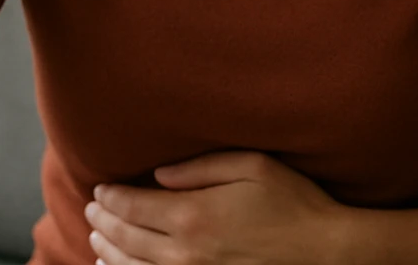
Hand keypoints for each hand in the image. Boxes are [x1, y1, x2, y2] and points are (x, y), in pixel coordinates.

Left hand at [86, 151, 347, 264]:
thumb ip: (201, 166)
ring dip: (108, 251)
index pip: (133, 205)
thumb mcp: (253, 165)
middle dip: (103, 221)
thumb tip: (159, 173)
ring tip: (96, 238)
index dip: (110, 196)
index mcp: (194, 215)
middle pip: (126, 238)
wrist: (325, 253)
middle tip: (91, 208)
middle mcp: (185, 253)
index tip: (100, 188)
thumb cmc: (293, 203)